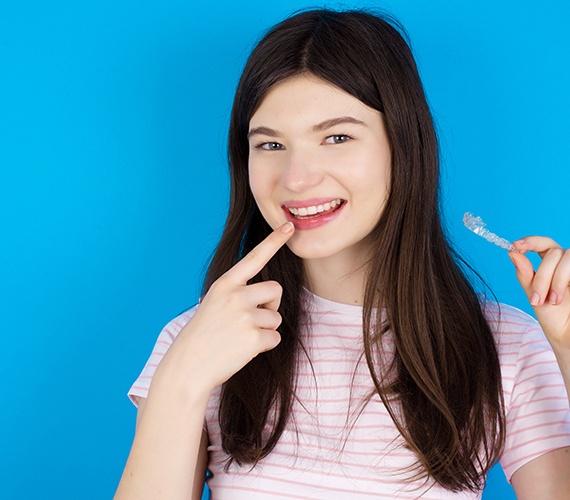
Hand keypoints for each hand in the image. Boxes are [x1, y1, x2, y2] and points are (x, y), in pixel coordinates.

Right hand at [156, 222, 294, 391]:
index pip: (254, 258)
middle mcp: (235, 296)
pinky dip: (264, 346)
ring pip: (275, 318)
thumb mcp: (214, 304)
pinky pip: (275, 338)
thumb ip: (238, 293)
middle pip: (275, 290)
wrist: (187, 367)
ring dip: (264, 330)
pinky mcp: (253, 337)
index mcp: (224, 284)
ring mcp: (244, 316)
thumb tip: (271, 293)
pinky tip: (243, 350)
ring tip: (239, 338)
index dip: (274, 242)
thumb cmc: (202, 336)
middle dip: (271, 305)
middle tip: (251, 320)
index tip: (288, 226)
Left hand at [509, 236, 569, 348]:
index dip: (531, 241)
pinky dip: (564, 281)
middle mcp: (568, 264)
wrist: (568, 337)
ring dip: (555, 279)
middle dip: (542, 275)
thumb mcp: (534, 294)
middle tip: (536, 299)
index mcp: (553, 264)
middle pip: (553, 253)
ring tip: (552, 301)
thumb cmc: (553, 318)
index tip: (516, 246)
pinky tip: (560, 299)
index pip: (544, 243)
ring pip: (566, 257)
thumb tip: (512, 252)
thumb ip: (525, 274)